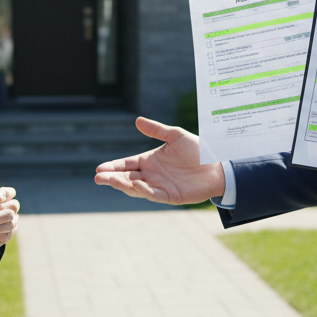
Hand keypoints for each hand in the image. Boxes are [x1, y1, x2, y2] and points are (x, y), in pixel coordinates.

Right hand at [93, 117, 224, 204]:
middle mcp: (152, 175)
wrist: (218, 164)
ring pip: (137, 188)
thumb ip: (157, 130)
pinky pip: (154, 194)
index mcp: (150, 161)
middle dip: (112, 178)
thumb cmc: (198, 150)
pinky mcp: (171, 196)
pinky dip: (144, 191)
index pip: (127, 165)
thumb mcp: (176, 136)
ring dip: (123, 185)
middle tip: (98, 177)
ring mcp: (160, 186)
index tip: (99, 168)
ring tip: (110, 181)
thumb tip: (137, 120)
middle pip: (127, 178)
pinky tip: (136, 185)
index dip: (113, 167)